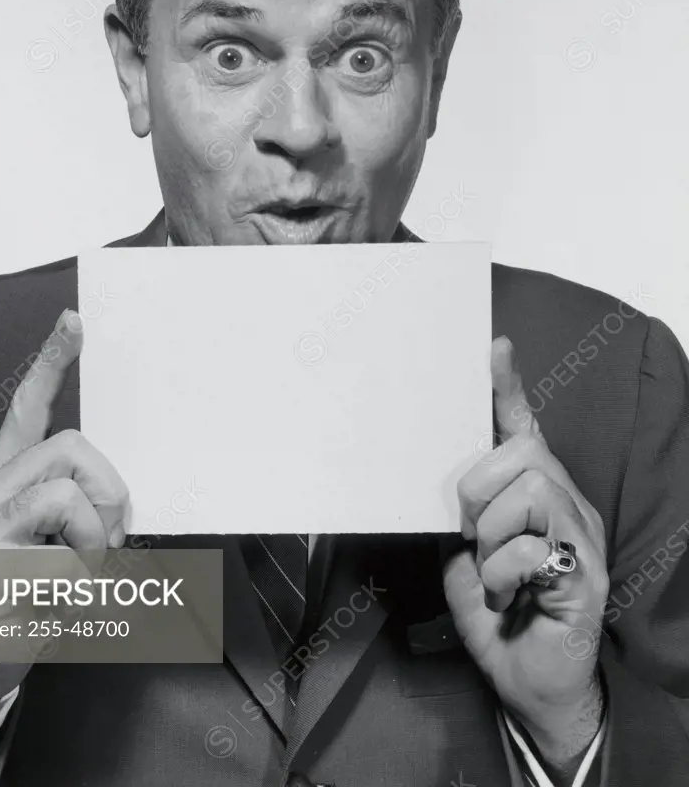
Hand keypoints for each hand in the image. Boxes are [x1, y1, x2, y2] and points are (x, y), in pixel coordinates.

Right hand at [0, 309, 128, 770]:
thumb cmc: (31, 589)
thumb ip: (79, 503)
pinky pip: (66, 556)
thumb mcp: (60, 538)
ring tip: (80, 571)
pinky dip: (82, 581)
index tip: (75, 319)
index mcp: (6, 478)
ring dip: (95, 540)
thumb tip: (118, 494)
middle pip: (71, 447)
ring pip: (69, 496)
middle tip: (107, 539)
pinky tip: (57, 599)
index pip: (28, 409)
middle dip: (110, 491)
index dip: (52, 363)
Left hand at [443, 337, 607, 770]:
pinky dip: (502, 574)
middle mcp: (565, 503)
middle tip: (473, 536)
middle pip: (523, 452)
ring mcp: (580, 536)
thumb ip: (461, 514)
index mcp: (534, 492)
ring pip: (530, 491)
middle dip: (480, 489)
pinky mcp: (586, 573)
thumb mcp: (464, 554)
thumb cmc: (498, 613)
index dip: (507, 389)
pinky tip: (508, 597)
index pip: (523, 428)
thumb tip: (443, 479)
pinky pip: (532, 547)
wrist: (527, 681)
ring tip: (494, 572)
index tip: (495, 348)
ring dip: (492, 536)